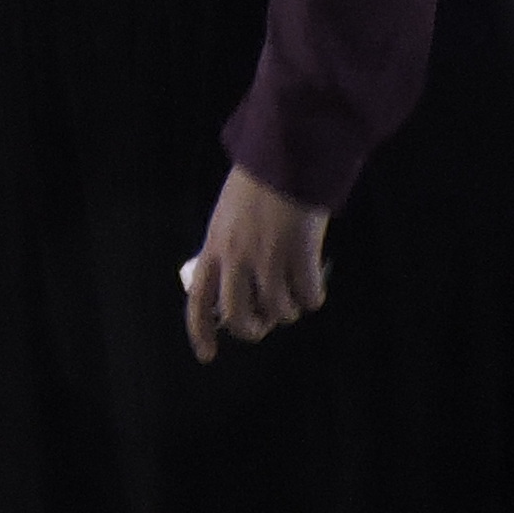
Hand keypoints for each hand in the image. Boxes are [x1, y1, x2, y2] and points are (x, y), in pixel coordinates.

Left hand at [180, 167, 328, 362]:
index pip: (198, 301)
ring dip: (289, 310)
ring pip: (278, 311)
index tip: (208, 357)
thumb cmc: (259, 185)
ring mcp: (268, 258)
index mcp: (214, 248)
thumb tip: (247, 293)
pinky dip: (314, 297)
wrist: (285, 155)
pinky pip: (308, 297)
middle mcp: (236, 258)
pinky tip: (315, 286)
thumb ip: (230, 252)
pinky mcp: (299, 254)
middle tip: (266, 323)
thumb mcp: (228, 218)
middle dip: (254, 329)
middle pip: (239, 317)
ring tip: (295, 293)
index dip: (200, 333)